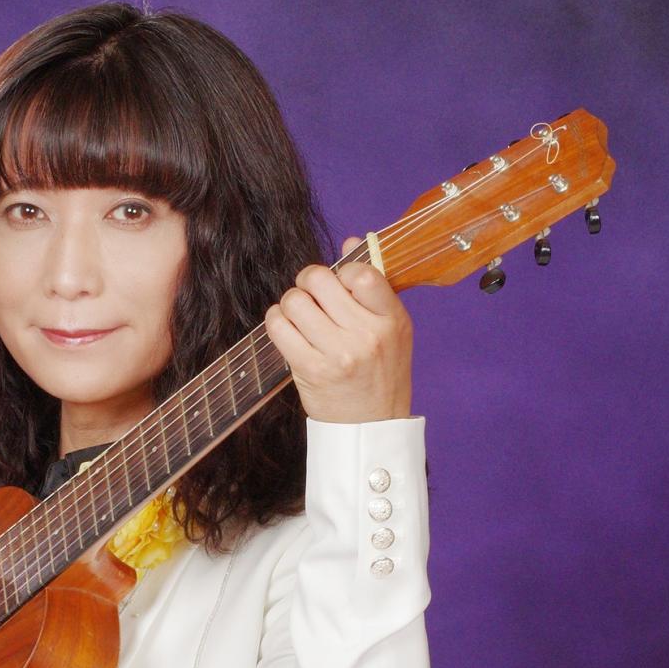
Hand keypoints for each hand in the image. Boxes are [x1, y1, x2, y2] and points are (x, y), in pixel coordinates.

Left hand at [264, 236, 412, 422]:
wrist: (371, 427)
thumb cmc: (380, 373)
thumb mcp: (391, 329)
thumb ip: (373, 285)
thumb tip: (351, 240)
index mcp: (392, 319)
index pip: (361, 272)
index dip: (341, 272)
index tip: (339, 285)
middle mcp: (366, 335)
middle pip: (319, 280)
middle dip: (308, 282)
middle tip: (311, 296)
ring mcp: (338, 354)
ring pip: (294, 301)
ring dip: (290, 304)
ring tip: (300, 317)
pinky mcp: (310, 370)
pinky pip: (278, 327)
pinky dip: (276, 322)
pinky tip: (287, 330)